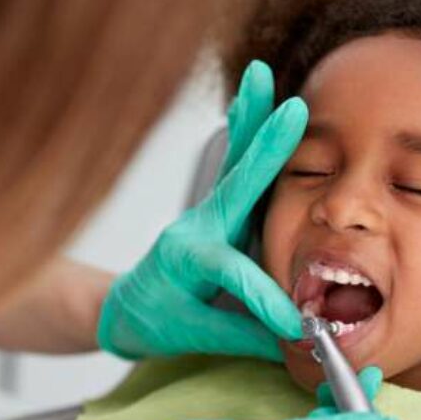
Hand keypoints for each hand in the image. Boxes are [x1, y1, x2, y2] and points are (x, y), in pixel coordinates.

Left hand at [97, 61, 305, 361]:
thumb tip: (295, 343)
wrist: (125, 307)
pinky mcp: (218, 211)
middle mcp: (195, 228)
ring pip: (236, 163)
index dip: (268, 300)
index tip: (295, 327)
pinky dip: (247, 131)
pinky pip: (237, 168)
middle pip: (236, 184)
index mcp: (186, 262)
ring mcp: (206, 214)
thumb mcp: (194, 337)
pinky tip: (254, 99)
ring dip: (251, 119)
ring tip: (259, 76)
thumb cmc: (155, 321)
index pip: (235, 274)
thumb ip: (245, 336)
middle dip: (265, 148)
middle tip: (292, 109)